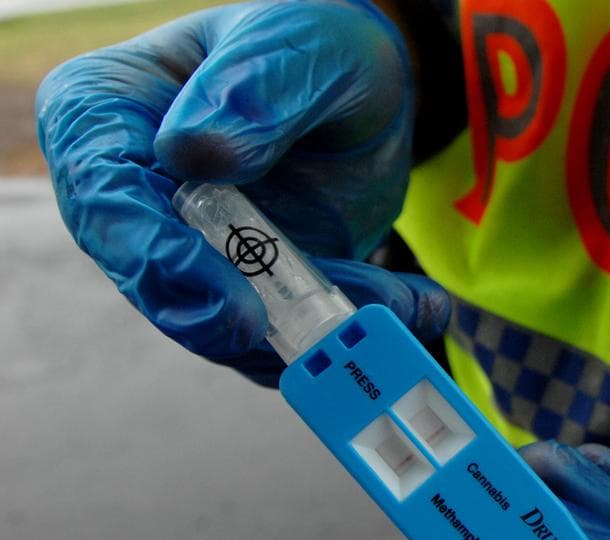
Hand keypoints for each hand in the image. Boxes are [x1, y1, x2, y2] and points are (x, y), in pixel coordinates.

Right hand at [36, 0, 447, 383]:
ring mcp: (188, 250)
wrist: (363, 89)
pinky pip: (283, 330)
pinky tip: (414, 307)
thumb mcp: (297, 44)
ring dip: (318, 326)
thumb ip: (252, 88)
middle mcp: (133, 195)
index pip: (106, 197)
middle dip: (245, 321)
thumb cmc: (313, 45)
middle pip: (160, 281)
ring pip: (229, 321)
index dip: (159, 259)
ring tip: (403, 303)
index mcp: (106, 113)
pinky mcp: (245, 289)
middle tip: (320, 336)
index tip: (228, 303)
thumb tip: (195, 150)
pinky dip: (348, 328)